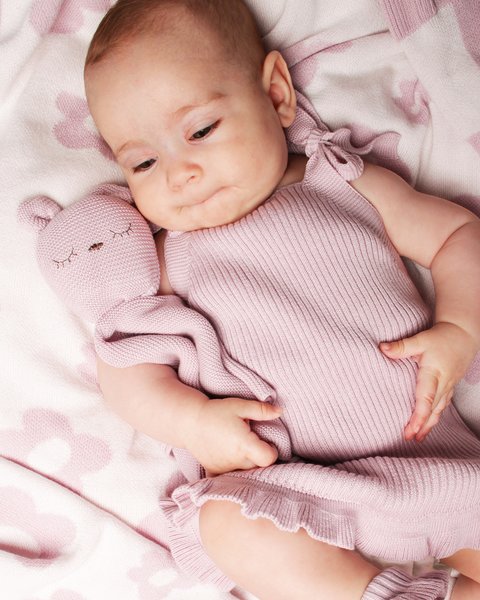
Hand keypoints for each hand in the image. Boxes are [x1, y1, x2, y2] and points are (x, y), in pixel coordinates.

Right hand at [184, 397, 282, 475]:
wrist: (189, 422)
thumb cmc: (216, 412)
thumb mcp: (239, 406)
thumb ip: (261, 410)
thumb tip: (281, 411)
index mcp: (244, 445)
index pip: (269, 458)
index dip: (272, 450)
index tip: (266, 442)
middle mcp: (235, 461)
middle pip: (259, 467)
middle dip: (260, 457)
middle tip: (253, 442)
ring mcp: (224, 469)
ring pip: (245, 472)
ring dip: (247, 463)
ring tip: (240, 447)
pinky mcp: (215, 472)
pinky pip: (230, 477)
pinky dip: (233, 470)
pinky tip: (230, 457)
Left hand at [380, 322, 477, 440]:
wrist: (464, 334)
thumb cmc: (442, 337)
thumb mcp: (421, 339)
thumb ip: (402, 346)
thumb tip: (382, 348)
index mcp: (434, 373)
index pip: (426, 398)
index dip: (419, 415)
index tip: (411, 428)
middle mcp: (443, 383)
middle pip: (433, 409)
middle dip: (421, 425)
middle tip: (409, 438)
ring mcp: (448, 386)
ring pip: (439, 410)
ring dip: (428, 425)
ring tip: (417, 438)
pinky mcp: (449, 387)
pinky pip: (442, 406)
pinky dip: (434, 417)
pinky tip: (428, 425)